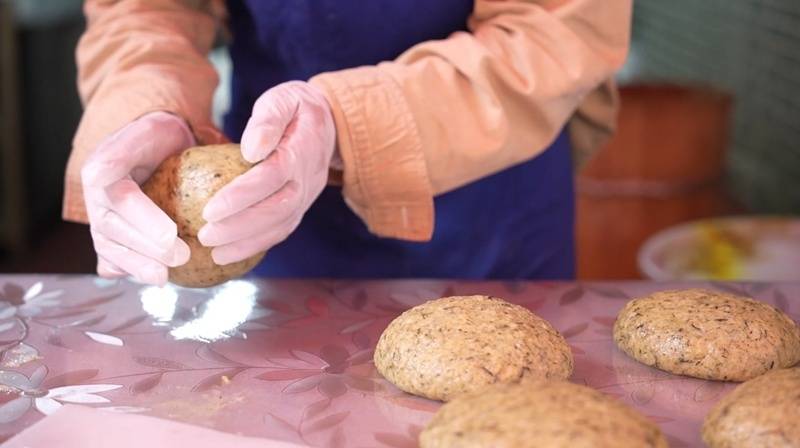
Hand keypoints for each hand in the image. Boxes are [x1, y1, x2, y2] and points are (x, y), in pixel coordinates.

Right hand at [82, 111, 193, 284]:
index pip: (121, 198)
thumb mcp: (148, 131)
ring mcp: (100, 219)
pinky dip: (125, 270)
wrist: (157, 144)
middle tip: (181, 257)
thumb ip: (126, 149)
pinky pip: (111, 259)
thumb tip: (101, 174)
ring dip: (135, 265)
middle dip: (145, 248)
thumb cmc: (157, 138)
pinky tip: (148, 278)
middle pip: (114, 228)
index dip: (143, 219)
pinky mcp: (110, 236)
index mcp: (101, 170)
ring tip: (163, 278)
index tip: (170, 235)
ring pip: (109, 248)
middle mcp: (96, 198)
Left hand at [198, 81, 335, 264]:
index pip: (273, 176)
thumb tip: (251, 148)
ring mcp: (308, 195)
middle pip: (278, 208)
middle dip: (240, 226)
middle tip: (205, 235)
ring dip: (248, 242)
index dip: (243, 195)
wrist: (329, 123)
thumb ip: (267, 120)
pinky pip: (282, 230)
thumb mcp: (283, 99)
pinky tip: (230, 253)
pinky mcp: (302, 206)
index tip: (210, 210)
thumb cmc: (296, 108)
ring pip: (282, 225)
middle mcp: (308, 178)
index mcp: (303, 149)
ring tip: (214, 252)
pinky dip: (257, 245)